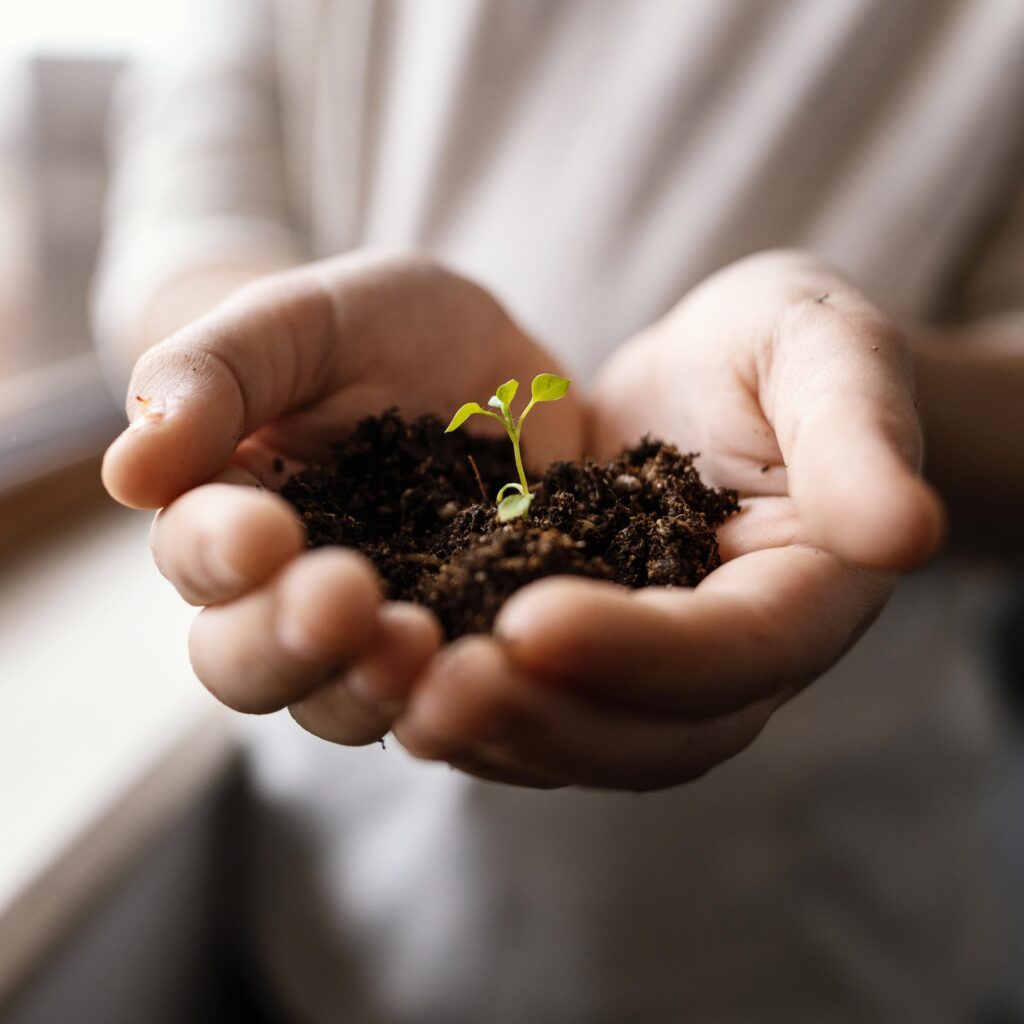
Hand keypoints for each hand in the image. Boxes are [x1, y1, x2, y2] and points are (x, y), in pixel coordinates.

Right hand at [102, 252, 583, 744]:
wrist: (480, 356)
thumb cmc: (367, 330)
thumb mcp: (291, 325)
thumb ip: (210, 379)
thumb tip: (127, 474)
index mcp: (231, 521)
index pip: (200, 562)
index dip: (221, 558)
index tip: (264, 533)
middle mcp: (291, 597)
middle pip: (255, 664)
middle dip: (290, 642)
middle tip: (344, 599)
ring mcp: (382, 628)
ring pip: (348, 702)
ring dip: (372, 688)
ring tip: (418, 646)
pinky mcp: (464, 637)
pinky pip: (453, 692)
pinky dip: (465, 694)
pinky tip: (496, 664)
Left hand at [391, 250, 944, 789]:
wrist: (713, 377)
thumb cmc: (779, 349)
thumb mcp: (824, 352)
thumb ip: (861, 431)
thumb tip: (905, 533)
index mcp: (802, 593)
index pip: (732, 651)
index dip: (639, 651)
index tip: (533, 619)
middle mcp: (731, 659)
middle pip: (653, 734)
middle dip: (548, 719)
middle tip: (439, 687)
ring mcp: (655, 670)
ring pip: (583, 742)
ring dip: (494, 734)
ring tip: (397, 694)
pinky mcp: (588, 653)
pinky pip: (536, 708)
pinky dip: (472, 708)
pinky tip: (394, 679)